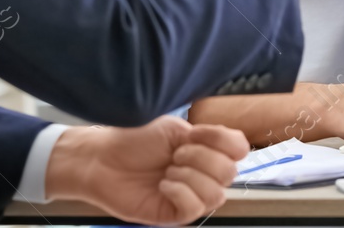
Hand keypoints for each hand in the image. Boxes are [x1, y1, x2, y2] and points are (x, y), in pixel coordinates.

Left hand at [46, 116, 248, 225]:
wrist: (104, 159)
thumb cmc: (136, 140)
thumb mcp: (174, 129)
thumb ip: (205, 136)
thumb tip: (232, 147)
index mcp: (206, 150)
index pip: (239, 149)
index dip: (223, 140)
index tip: (195, 133)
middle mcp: (203, 175)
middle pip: (230, 172)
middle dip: (201, 158)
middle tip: (174, 154)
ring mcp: (190, 197)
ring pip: (216, 194)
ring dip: (190, 176)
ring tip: (167, 171)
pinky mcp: (175, 215)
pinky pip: (194, 208)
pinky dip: (180, 191)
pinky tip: (163, 185)